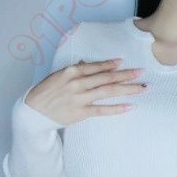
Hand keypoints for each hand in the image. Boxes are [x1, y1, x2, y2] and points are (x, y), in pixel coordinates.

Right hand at [24, 58, 145, 125]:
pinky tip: (129, 106)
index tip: (124, 63)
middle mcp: (78, 83)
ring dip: (127, 89)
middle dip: (126, 75)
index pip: (96, 67)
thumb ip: (74, 70)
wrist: (33, 111)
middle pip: (107, 78)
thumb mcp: (58, 75)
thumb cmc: (46, 92)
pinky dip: (116, 108)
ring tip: (142, 88)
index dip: (111, 65)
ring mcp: (80, 98)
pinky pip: (102, 110)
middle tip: (141, 73)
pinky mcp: (81, 112)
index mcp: (72, 71)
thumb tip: (87, 63)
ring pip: (108, 92)